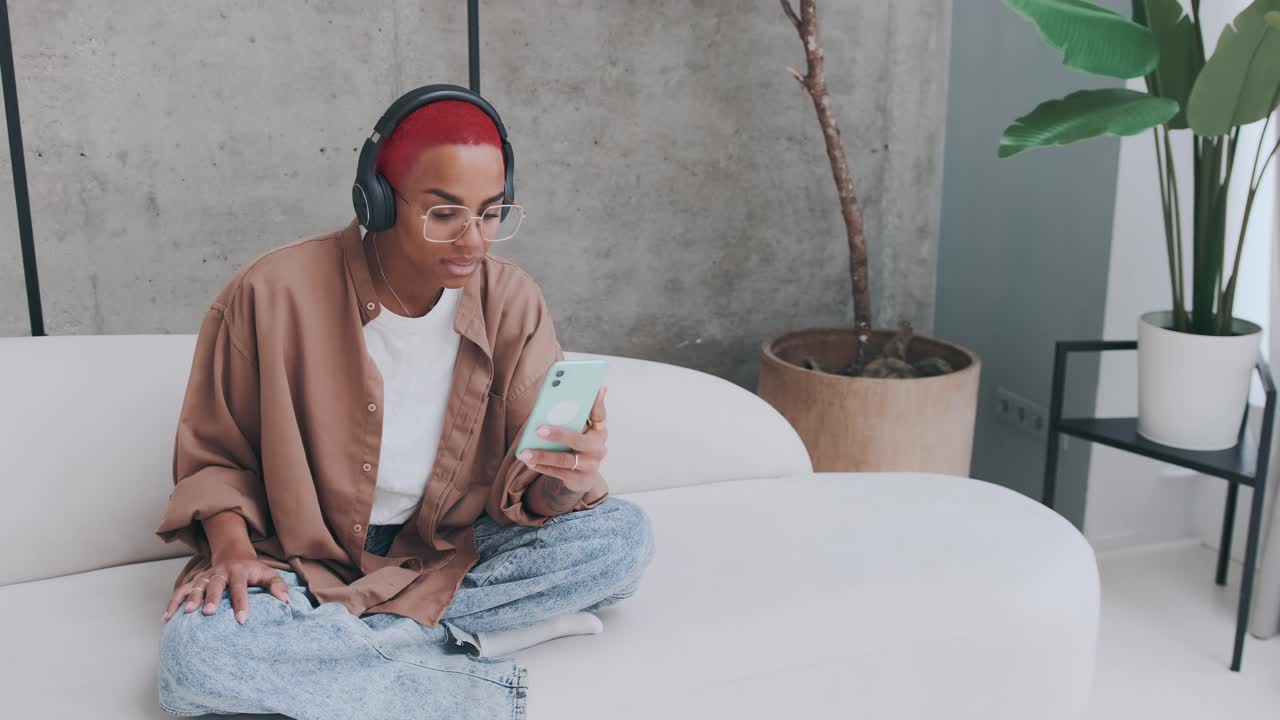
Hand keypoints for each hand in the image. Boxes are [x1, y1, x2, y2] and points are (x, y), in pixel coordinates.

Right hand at [161, 549, 290, 624]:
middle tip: (209, 613)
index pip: (240, 588)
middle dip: (211, 598)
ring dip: (190, 598)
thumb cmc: (254, 570)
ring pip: (196, 585)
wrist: (234, 554)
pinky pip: (181, 590)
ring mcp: (206, 575)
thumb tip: (287, 602)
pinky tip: (167, 617)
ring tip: (186, 613)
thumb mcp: (269, 574)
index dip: (241, 604)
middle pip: (215, 584)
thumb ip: (278, 586)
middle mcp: (221, 572)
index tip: (242, 620)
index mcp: (240, 571)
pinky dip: (173, 602)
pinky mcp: (195, 580)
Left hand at [518, 385, 607, 491]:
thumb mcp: (582, 430)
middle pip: (578, 440)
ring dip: (543, 456)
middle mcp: (599, 448)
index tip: (592, 389)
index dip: (597, 402)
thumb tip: (596, 388)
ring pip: (564, 460)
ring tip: (525, 453)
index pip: (600, 413)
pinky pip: (559, 473)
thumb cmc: (580, 446)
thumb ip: (581, 412)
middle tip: (538, 430)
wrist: (586, 477)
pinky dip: (543, 467)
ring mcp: (591, 465)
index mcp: (599, 431)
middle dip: (557, 435)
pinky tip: (530, 462)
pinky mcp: (580, 480)